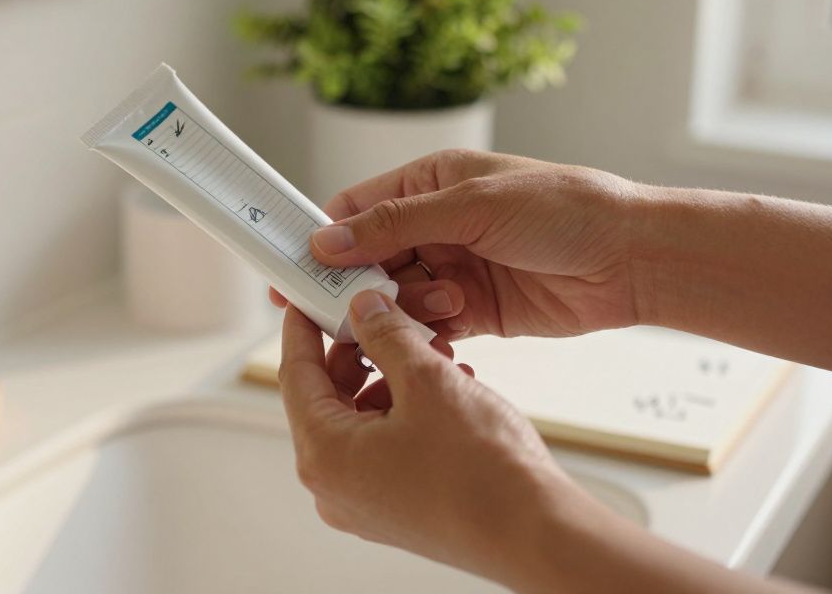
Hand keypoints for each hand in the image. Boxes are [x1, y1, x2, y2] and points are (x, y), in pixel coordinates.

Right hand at [273, 149, 642, 338]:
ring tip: (449, 300)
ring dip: (408, 306)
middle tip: (343, 307)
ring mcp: (455, 269)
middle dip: (359, 283)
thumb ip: (396, 224)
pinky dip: (427, 333)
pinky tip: (445, 331)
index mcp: (431, 183)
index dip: (322, 237)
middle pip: (368, 259)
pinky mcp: (475, 311)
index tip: (292, 267)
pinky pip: (429, 325)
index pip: (356, 209)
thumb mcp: (472, 205)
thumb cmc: (565, 209)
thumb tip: (329, 238)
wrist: (632, 259)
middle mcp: (437, 226)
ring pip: (396, 297)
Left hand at [279, 290, 590, 586]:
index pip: (295, 375)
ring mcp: (365, 502)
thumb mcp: (427, 380)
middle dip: (361, 352)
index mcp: (324, 456)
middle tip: (386, 316)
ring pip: (363, 420)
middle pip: (329, 398)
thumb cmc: (481, 472)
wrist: (536, 535)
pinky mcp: (396, 510)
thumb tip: (364, 310)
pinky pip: (386, 446)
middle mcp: (334, 486)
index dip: (302, 327)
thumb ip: (386, 336)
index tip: (308, 297)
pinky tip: (450, 388)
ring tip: (434, 353)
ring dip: (393, 379)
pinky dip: (408, 411)